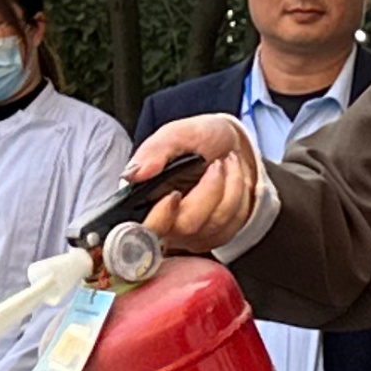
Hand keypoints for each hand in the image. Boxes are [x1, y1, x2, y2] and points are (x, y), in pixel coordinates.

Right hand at [128, 114, 260, 252]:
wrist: (228, 143)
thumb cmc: (199, 139)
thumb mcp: (175, 135)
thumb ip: (153, 152)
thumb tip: (133, 174)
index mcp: (145, 200)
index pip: (145, 228)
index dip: (160, 217)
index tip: (174, 194)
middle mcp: (165, 222)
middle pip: (187, 227)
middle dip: (209, 191)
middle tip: (215, 164)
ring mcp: (191, 233)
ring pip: (215, 224)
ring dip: (229, 187)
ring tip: (225, 164)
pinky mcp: (215, 235)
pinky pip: (232, 224)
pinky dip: (238, 195)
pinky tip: (231, 178)